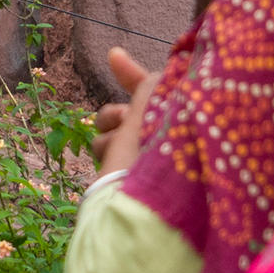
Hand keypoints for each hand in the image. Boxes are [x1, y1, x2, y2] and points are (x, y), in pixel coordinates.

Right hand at [90, 47, 157, 181]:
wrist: (133, 217)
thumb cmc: (147, 168)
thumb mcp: (149, 122)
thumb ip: (149, 90)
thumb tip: (153, 73)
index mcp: (169, 127)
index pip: (153, 92)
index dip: (131, 73)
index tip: (113, 55)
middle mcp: (155, 142)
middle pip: (126, 112)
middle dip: (114, 114)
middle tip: (118, 122)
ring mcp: (138, 159)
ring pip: (111, 131)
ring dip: (108, 135)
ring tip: (116, 150)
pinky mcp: (121, 173)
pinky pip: (105, 149)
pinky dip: (105, 152)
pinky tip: (109, 163)